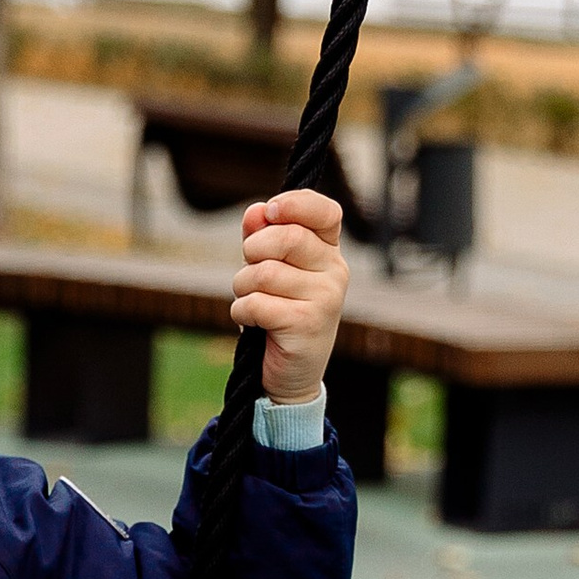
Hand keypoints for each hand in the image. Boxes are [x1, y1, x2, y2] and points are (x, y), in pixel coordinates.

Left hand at [230, 187, 349, 403]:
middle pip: (286, 237)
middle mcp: (335, 271)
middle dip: (253, 251)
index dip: (295, 203)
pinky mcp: (308, 324)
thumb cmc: (279, 315)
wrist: (292, 375)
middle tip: (250, 271)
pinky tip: (254, 324)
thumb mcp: (269, 270)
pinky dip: (242, 312)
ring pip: (264, 273)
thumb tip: (256, 211)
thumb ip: (262, 237)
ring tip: (252, 303)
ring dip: (242, 288)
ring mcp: (326, 298)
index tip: (270, 212)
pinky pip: (257, 303)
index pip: (324, 212)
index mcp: (329, 252)